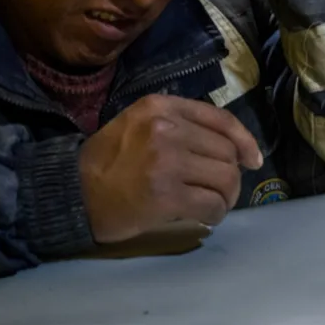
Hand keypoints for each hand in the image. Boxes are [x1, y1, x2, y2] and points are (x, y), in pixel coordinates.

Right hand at [78, 94, 262, 241]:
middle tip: (219, 191)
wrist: (72, 193)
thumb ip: (180, 124)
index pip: (220, 119)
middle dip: (230, 175)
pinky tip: (205, 218)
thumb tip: (232, 146)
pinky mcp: (165, 196)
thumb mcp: (139, 124)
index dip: (244, 141)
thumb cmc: (108, 161)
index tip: (252, 160)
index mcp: (160, 106)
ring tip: (212, 204)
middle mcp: (165, 128)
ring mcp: (166, 162)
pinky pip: (212, 205)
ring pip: (225, 179)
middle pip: (226, 152)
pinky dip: (215, 214)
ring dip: (225, 197)